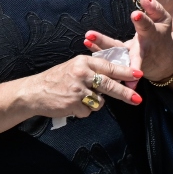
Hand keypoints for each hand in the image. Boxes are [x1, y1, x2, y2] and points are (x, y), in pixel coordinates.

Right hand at [19, 53, 142, 118]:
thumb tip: (116, 74)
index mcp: (84, 62)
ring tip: (80, 98)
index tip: (139, 75)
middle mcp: (82, 74)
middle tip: (137, 98)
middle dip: (125, 93)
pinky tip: (72, 105)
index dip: (126, 72)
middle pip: (110, 85)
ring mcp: (77, 90)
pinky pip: (88, 111)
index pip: (110, 67)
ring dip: (94, 103)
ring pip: (99, 101)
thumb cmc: (57, 79)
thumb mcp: (75, 66)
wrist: (33, 92)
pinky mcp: (73, 104)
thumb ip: (93, 69)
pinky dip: (82, 111)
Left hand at [84, 0, 172, 85]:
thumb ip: (154, 8)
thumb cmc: (161, 35)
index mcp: (152, 36)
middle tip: (94, 36)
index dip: (142, 21)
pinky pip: (109, 60)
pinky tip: (86, 43)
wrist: (164, 62)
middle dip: (112, 46)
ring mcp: (130, 60)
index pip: (147, 27)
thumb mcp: (163, 20)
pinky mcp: (122, 65)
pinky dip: (98, 52)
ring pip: (114, 56)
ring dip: (100, 49)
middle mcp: (141, 50)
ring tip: (87, 38)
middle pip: (125, 46)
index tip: (134, 14)